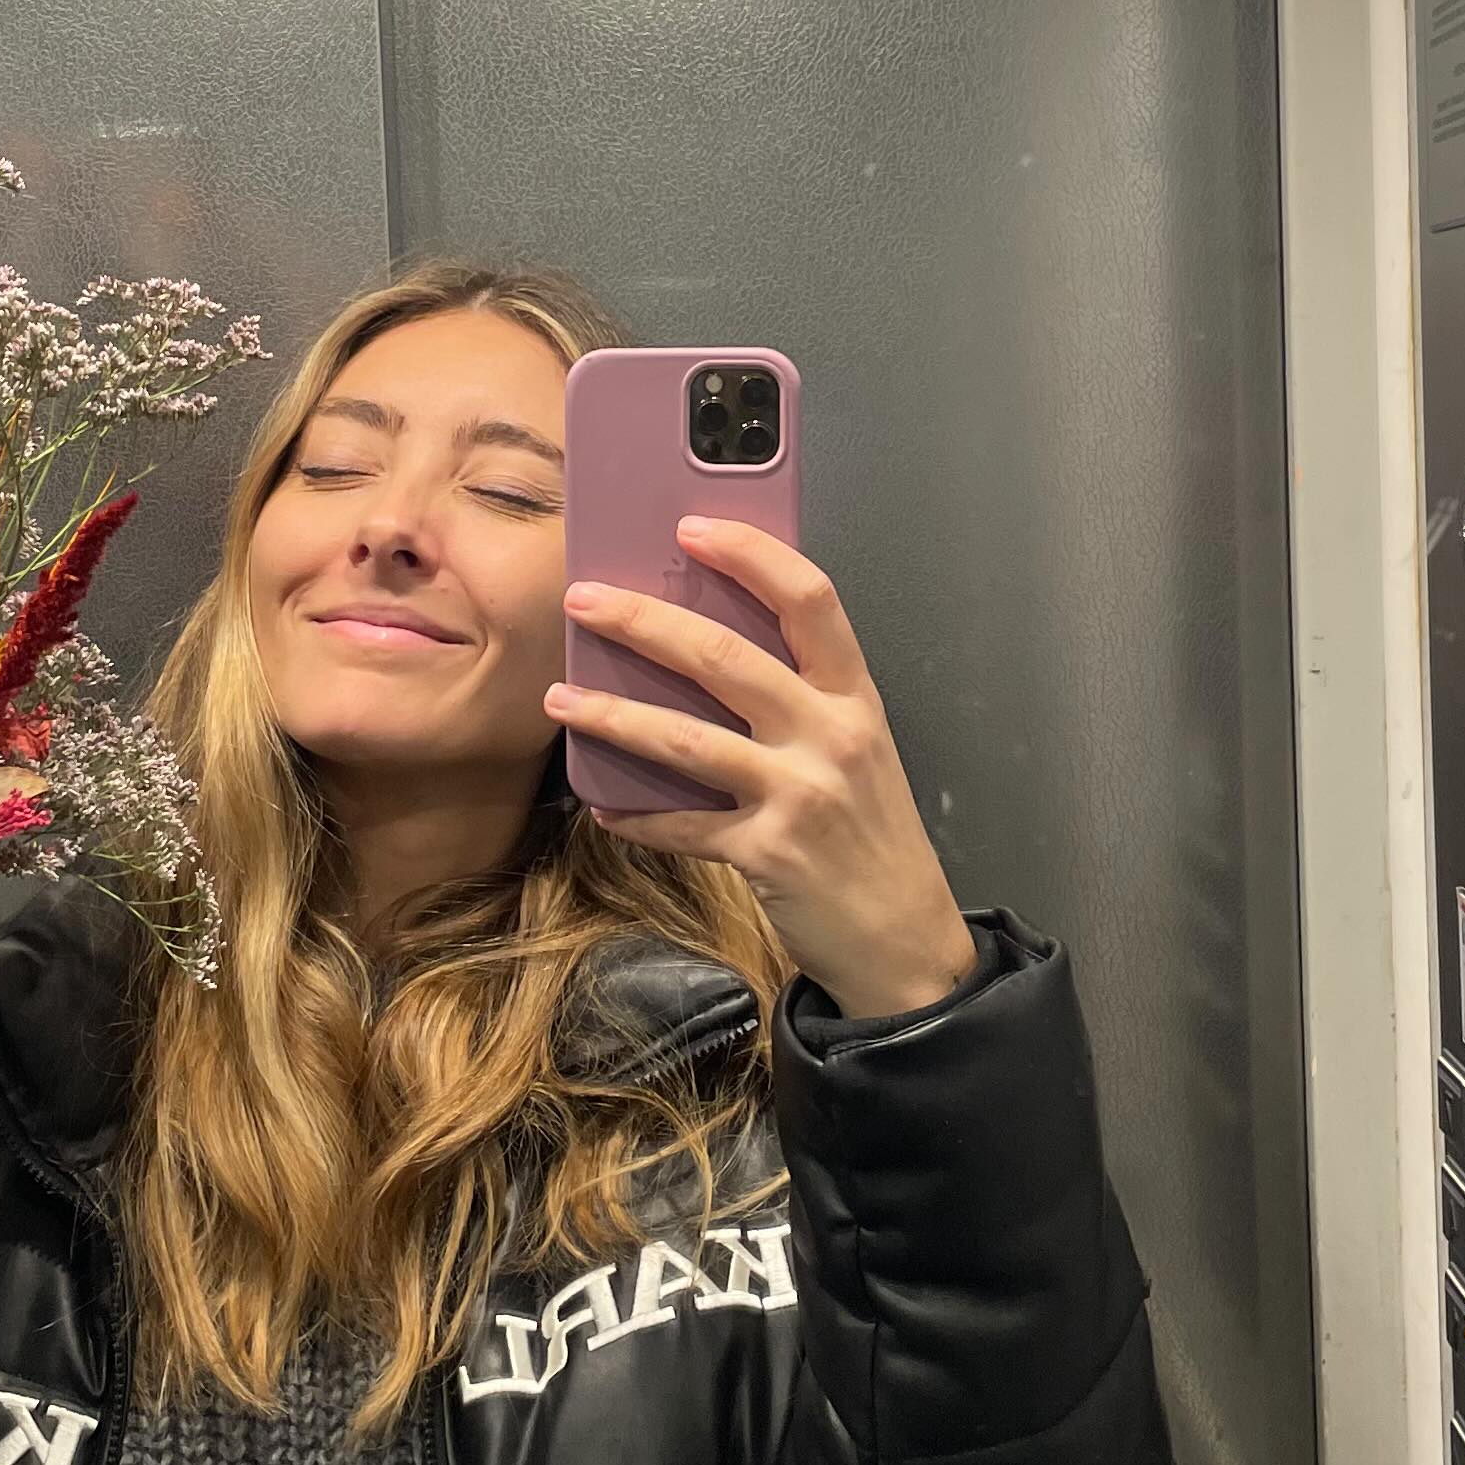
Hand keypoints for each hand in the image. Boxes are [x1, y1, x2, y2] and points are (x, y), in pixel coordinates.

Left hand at [547, 521, 977, 1023]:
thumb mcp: (854, 749)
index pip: (809, 599)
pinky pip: (681, 826)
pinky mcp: (768, 854)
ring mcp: (799, 795)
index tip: (692, 527)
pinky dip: (635, 817)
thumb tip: (703, 647)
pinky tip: (600, 806)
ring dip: (613, 714)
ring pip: (686, 738)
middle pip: (726, 656)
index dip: (750, 555)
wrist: (904, 937)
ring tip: (561, 697)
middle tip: (584, 598)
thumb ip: (800, 699)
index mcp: (853, 697)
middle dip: (644, 621)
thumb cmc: (869, 832)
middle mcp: (830, 736)